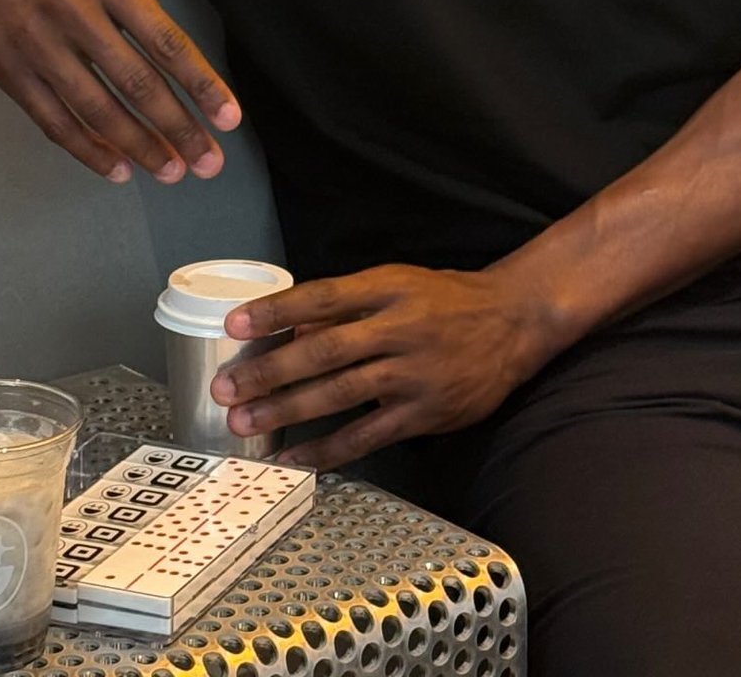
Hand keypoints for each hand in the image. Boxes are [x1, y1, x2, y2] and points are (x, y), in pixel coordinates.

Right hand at [0, 0, 240, 182]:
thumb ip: (134, 12)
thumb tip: (174, 70)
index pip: (166, 41)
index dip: (201, 83)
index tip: (229, 117)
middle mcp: (77, 14)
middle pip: (137, 82)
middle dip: (178, 128)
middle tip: (208, 162)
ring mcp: (39, 45)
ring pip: (97, 109)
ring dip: (139, 146)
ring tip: (170, 171)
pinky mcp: (8, 69)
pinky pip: (53, 120)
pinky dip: (87, 149)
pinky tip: (116, 168)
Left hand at [210, 263, 545, 469]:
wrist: (514, 321)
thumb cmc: (447, 299)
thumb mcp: (399, 284)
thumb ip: (349, 306)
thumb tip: (294, 331)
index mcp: (388, 288)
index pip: (322, 297)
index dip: (276, 311)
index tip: (235, 324)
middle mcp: (398, 327)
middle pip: (323, 351)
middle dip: (268, 371)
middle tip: (226, 387)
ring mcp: (412, 373)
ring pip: (338, 394)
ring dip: (287, 410)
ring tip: (245, 422)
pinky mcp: (424, 412)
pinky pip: (366, 435)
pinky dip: (327, 449)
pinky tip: (295, 458)